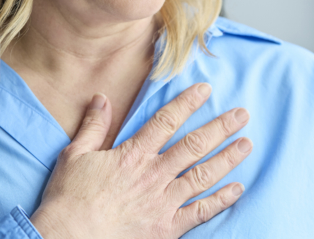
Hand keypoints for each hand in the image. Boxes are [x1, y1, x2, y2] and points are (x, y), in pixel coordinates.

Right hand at [29, 83, 251, 238]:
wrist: (67, 238)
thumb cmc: (69, 199)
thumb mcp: (75, 155)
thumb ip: (93, 126)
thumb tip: (101, 97)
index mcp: (132, 154)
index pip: (166, 121)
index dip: (188, 103)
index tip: (206, 90)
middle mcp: (153, 174)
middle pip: (194, 145)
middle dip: (221, 128)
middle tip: (242, 115)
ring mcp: (162, 202)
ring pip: (203, 176)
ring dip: (227, 159)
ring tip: (246, 145)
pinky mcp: (166, 228)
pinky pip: (199, 212)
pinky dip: (220, 200)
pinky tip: (237, 189)